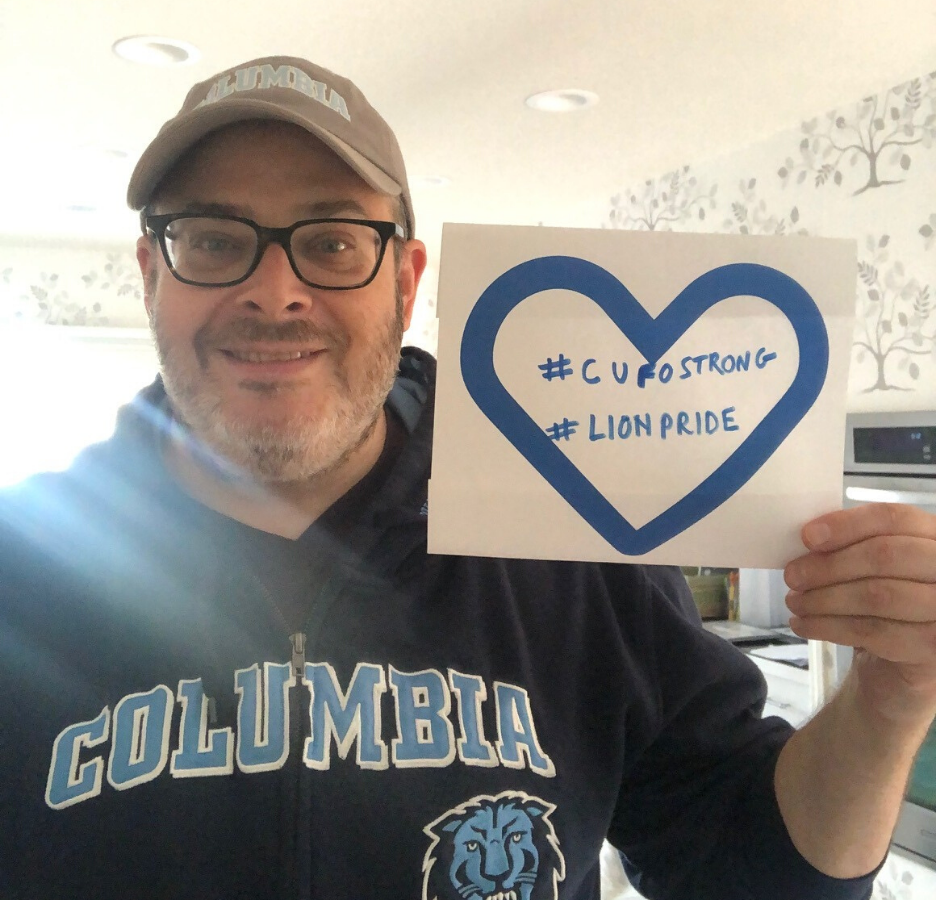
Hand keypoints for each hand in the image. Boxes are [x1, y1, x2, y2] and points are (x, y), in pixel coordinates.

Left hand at [784, 503, 935, 728]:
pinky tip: (803, 625)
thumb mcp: (868, 568)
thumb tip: (810, 538)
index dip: (848, 525)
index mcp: (933, 537)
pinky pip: (873, 632)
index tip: (807, 537)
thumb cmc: (881, 603)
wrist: (900, 667)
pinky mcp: (932, 648)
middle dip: (829, 565)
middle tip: (792, 576)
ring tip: (794, 602)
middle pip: (886, 555)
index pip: (895, 519)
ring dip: (823, 599)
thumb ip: (849, 546)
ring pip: (877, 595)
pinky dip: (828, 627)